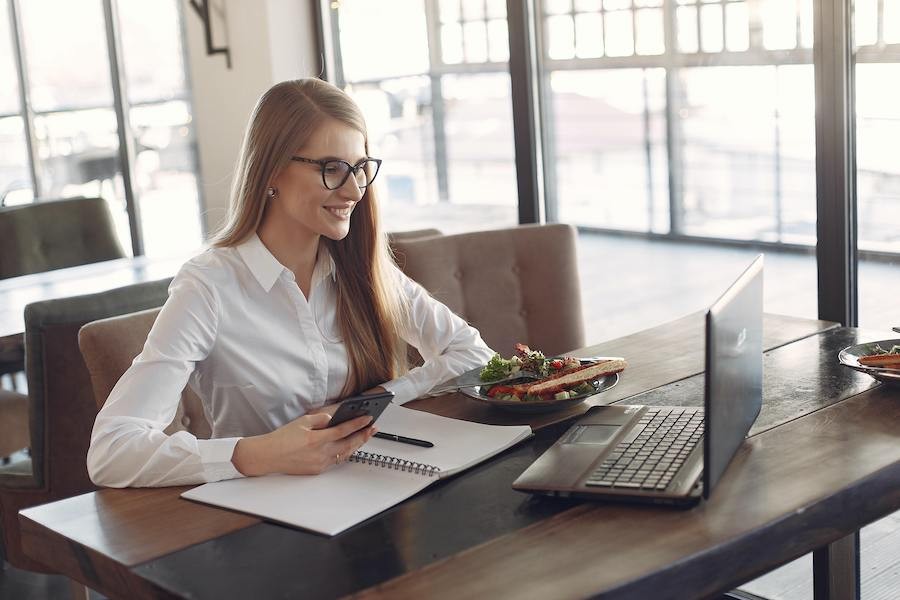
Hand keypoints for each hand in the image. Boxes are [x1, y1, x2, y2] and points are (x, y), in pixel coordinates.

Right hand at [231, 413, 375, 476]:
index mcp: (315, 439)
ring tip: (365, 436)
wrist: (268, 456)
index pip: (342, 430)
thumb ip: (320, 418)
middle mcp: (319, 453)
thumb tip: (333, 418)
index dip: (357, 424)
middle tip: (372, 428)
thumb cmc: (281, 438)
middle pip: (348, 444)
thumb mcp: (301, 421)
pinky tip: (350, 446)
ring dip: (357, 444)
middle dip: (363, 435)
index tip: (367, 418)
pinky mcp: (317, 470)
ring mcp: (319, 463)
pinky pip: (336, 460)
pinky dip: (345, 452)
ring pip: (344, 454)